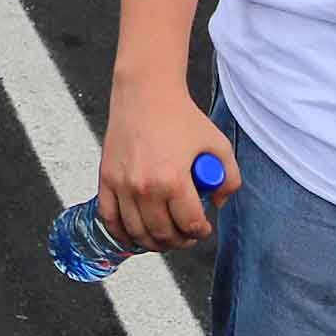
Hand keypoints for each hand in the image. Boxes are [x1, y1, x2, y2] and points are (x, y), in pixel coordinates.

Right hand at [96, 77, 238, 249]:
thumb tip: (217, 203)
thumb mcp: (218, 144)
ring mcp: (122, 185)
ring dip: (154, 242)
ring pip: (137, 232)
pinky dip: (122, 233)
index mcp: (173, 180)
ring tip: (164, 237)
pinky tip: (134, 235)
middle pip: (163, 234)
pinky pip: (109, 219)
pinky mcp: (106, 179)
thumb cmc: (180, 116)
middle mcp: (144, 187)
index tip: (203, 228)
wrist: (145, 93)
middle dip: (179, 241)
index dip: (200, 232)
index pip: (189, 225)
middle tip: (186, 235)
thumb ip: (229, 178)